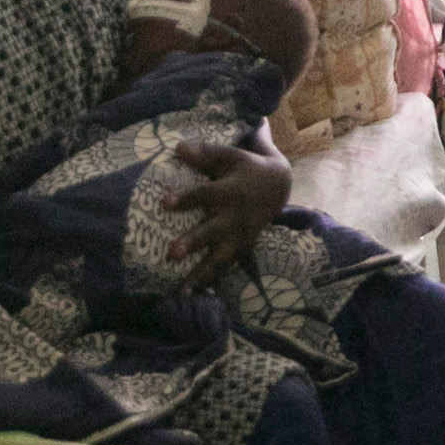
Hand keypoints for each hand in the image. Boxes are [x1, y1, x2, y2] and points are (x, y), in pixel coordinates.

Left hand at [165, 133, 291, 291]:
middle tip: (172, 253)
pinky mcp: (240, 249)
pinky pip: (223, 269)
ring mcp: (239, 237)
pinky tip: (190, 297)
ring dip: (200, 275)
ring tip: (180, 293)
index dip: (186, 198)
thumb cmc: (246, 168)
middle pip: (212, 232)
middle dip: (193, 243)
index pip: (205, 195)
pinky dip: (208, 283)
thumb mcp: (231, 156)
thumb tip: (177, 147)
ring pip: (219, 258)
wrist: (279, 186)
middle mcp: (234, 217)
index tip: (164, 203)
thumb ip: (206, 154)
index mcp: (231, 191)